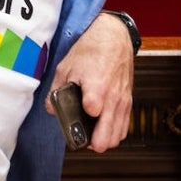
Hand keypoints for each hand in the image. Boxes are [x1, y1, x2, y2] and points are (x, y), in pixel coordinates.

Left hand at [45, 13, 134, 151]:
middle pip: (106, 136)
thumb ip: (56, 90)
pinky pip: (124, 127)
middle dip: (93, 142)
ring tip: (91, 136)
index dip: (80, 119)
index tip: (73, 117)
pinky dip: (114, 132)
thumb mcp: (66, 66)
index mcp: (97, 86)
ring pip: (116, 136)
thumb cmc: (91, 49)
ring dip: (104, 139)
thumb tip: (51, 109)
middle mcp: (113, 97)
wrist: (113, 38)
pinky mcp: (128, 101)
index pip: (92, 113)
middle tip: (81, 139)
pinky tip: (103, 128)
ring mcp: (123, 101)